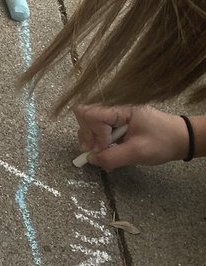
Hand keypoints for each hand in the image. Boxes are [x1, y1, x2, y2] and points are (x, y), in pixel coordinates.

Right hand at [74, 104, 189, 169]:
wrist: (181, 138)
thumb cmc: (163, 142)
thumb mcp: (138, 152)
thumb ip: (111, 157)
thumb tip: (90, 159)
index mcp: (120, 108)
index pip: (90, 114)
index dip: (94, 133)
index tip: (105, 148)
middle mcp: (114, 106)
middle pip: (85, 115)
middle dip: (88, 135)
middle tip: (97, 152)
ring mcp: (113, 112)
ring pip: (87, 120)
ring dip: (91, 138)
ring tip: (102, 152)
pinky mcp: (115, 119)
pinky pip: (96, 126)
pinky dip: (97, 139)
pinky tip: (107, 149)